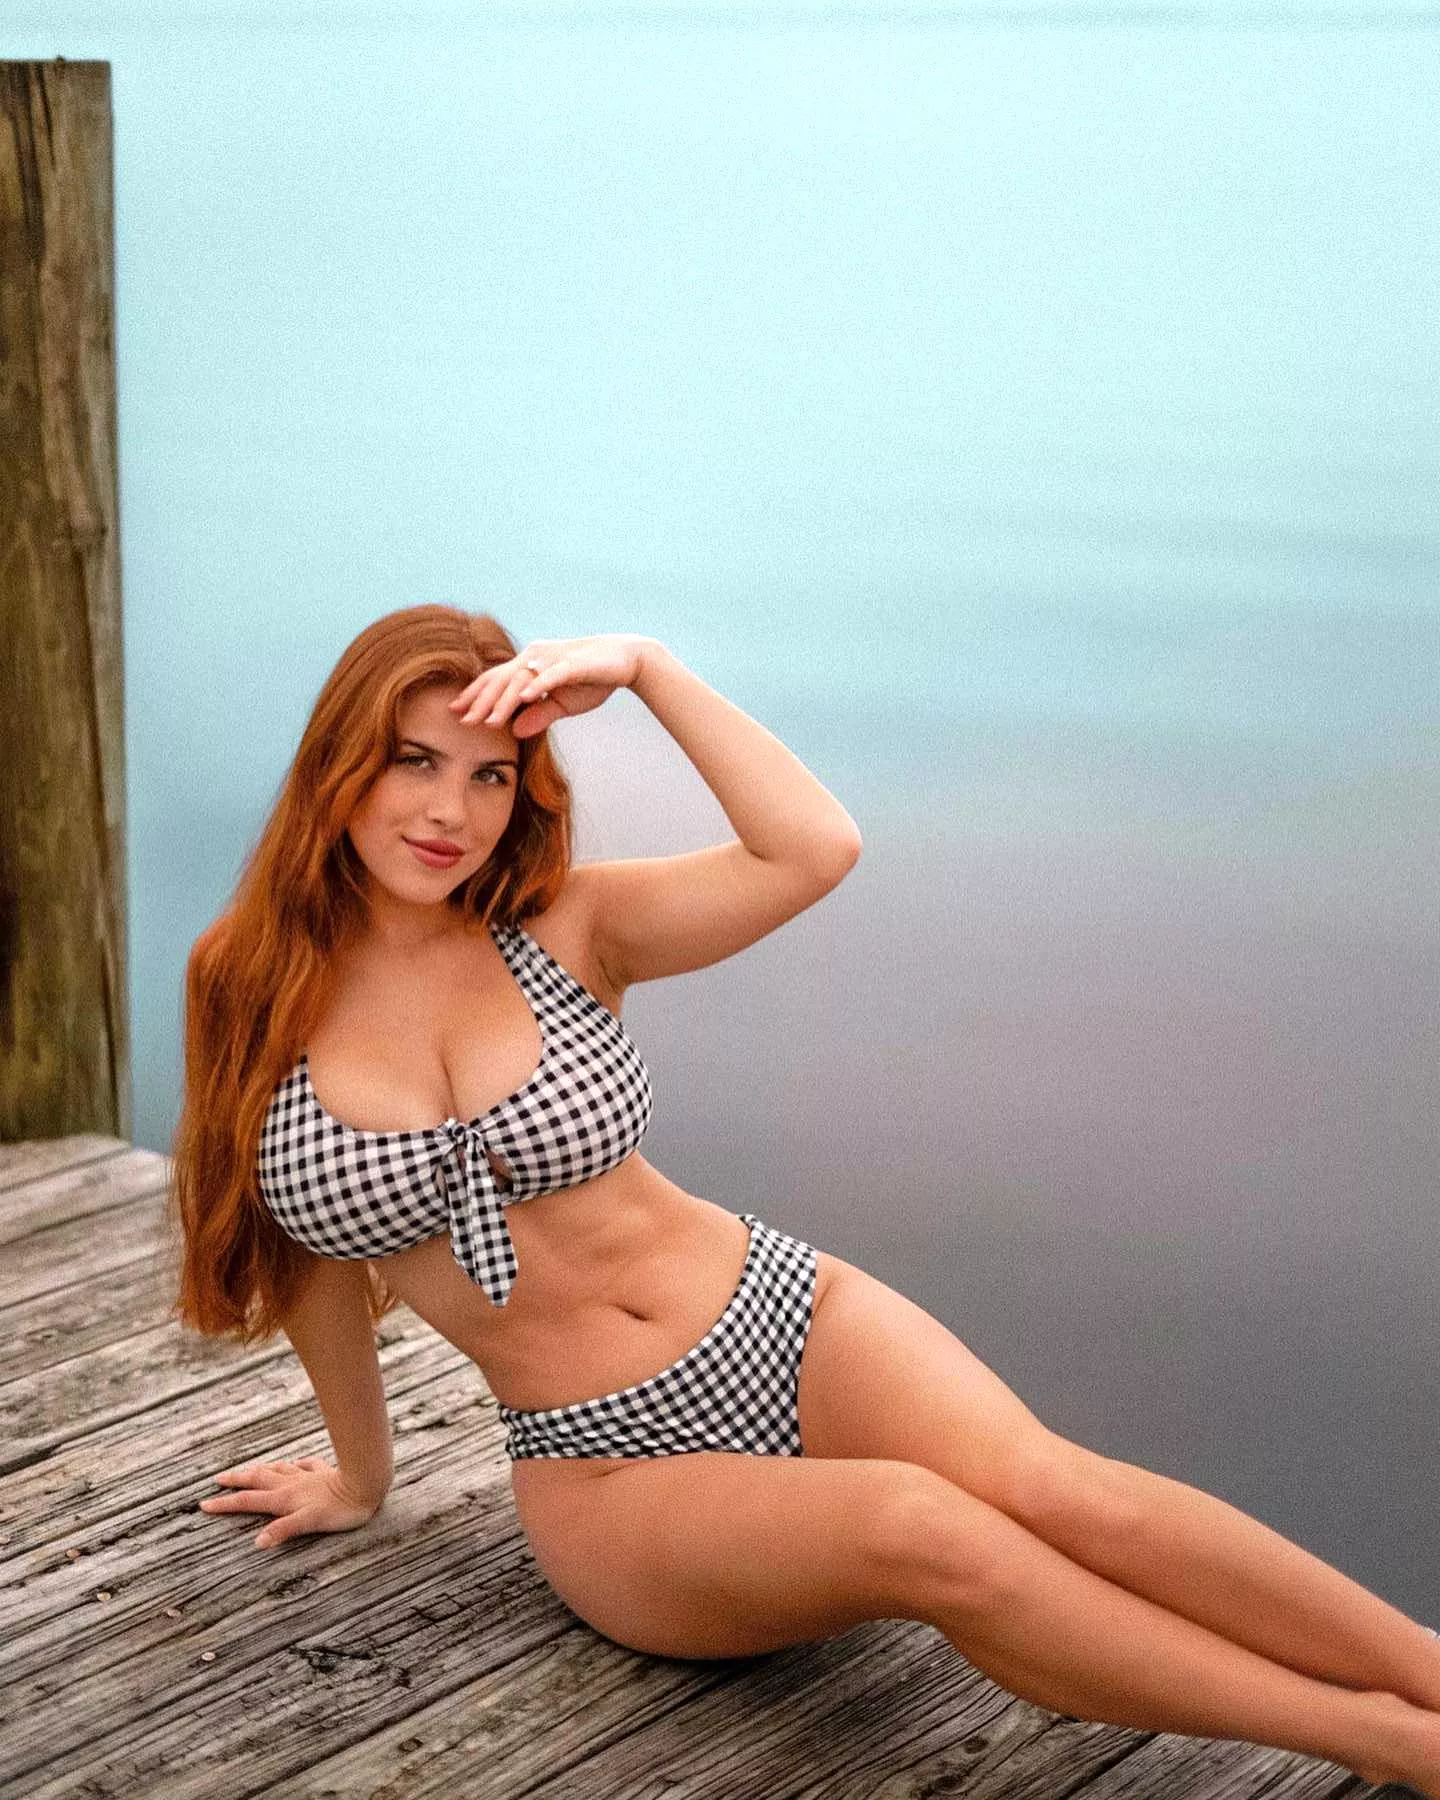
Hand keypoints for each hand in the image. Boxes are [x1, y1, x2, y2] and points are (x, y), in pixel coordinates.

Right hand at [198, 1456, 382, 1549]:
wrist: (367, 1483)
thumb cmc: (340, 1508)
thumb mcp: (309, 1523)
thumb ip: (283, 1531)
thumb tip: (257, 1542)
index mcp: (284, 1498)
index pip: (249, 1501)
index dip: (226, 1504)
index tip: (204, 1504)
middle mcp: (292, 1485)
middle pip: (258, 1480)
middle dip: (237, 1481)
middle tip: (218, 1479)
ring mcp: (308, 1476)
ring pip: (278, 1470)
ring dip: (261, 1470)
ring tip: (250, 1470)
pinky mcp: (324, 1472)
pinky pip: (305, 1465)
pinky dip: (295, 1464)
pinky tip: (296, 1463)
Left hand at [448, 633, 657, 738]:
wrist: (627, 659)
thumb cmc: (593, 679)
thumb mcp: (562, 704)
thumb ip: (538, 715)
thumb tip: (514, 731)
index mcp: (529, 664)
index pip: (495, 679)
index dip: (474, 695)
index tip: (454, 712)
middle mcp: (535, 656)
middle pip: (500, 679)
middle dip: (480, 701)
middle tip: (461, 721)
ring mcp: (552, 658)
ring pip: (520, 679)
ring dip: (503, 701)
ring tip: (488, 721)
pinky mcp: (573, 663)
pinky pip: (550, 675)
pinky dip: (536, 686)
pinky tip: (523, 699)